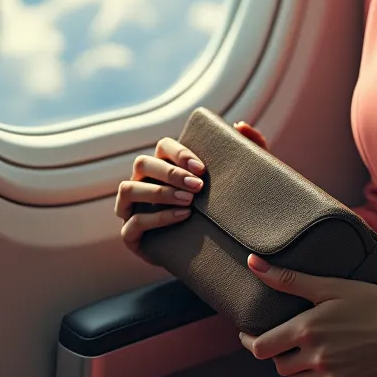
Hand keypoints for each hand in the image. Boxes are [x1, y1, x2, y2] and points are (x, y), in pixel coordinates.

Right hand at [114, 119, 267, 261]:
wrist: (212, 251)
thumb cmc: (220, 208)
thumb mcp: (237, 180)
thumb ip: (247, 148)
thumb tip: (240, 125)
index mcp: (163, 166)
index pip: (163, 147)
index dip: (179, 153)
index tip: (202, 168)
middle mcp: (142, 182)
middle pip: (142, 163)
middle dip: (170, 173)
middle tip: (198, 186)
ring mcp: (131, 208)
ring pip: (129, 189)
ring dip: (159, 192)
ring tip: (189, 202)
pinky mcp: (131, 236)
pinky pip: (133, 222)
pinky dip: (157, 218)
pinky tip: (182, 217)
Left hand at [239, 254, 376, 376]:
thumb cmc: (375, 304)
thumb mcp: (334, 286)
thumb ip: (291, 279)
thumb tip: (253, 263)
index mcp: (308, 330)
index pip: (260, 347)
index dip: (251, 341)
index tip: (250, 334)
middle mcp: (315, 358)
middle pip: (278, 366)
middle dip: (281, 353)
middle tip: (295, 338)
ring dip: (298, 369)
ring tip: (315, 351)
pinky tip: (334, 363)